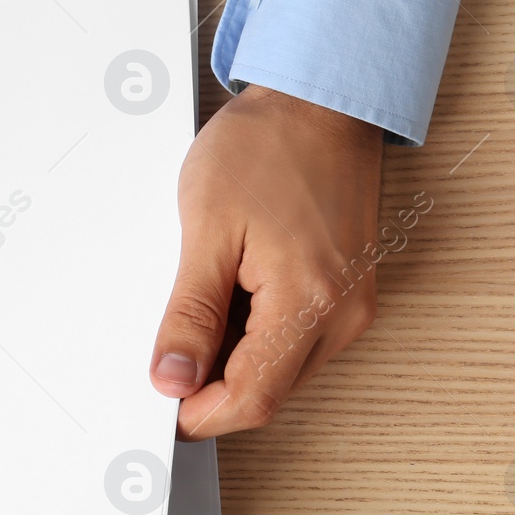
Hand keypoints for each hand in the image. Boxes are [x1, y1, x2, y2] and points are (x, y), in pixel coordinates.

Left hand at [149, 85, 382, 436]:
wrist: (319, 100)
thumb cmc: (266, 147)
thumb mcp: (207, 227)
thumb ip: (190, 313)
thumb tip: (173, 378)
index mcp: (309, 301)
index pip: (252, 397)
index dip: (201, 413)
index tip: (162, 403)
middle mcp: (343, 314)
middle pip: (269, 391)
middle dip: (213, 385)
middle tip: (168, 348)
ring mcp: (352, 305)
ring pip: (282, 369)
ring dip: (234, 356)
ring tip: (203, 297)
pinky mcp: (349, 292)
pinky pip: (297, 338)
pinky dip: (256, 333)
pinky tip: (231, 292)